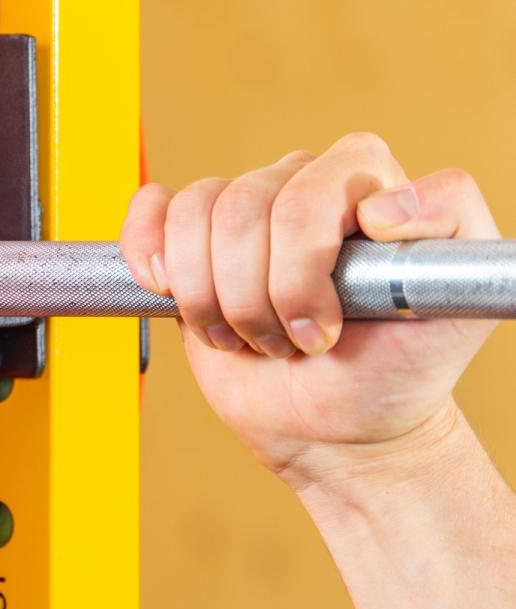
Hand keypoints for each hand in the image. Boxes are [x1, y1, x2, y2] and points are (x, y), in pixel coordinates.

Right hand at [120, 133, 499, 484]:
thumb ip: (452, 223)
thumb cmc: (399, 370)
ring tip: (248, 337)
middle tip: (291, 344)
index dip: (301, 270)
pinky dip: (147, 250)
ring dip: (212, 300)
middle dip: (257, 299)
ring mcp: (241, 215)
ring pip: (193, 216)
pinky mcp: (189, 243)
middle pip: (242, 209)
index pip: (307, 192)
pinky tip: (168, 289)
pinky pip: (152, 208)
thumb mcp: (461, 305)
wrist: (339, 427)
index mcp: (363, 180)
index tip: (326, 332)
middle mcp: (298, 184)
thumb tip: (380, 206)